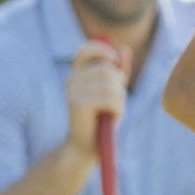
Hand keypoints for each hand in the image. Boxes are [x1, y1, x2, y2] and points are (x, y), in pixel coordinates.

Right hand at [63, 38, 128, 160]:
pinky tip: (110, 118)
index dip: (102, 49)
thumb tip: (124, 48)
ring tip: (110, 111)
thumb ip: (119, 69)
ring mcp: (72, 91)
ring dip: (119, 100)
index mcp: (76, 74)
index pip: (85, 49)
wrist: (85, 147)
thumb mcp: (113, 90)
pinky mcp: (78, 104)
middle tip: (114, 102)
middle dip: (119, 85)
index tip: (114, 59)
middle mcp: (70, 79)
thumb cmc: (101, 117)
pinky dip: (118, 110)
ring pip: (111, 85)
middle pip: (107, 69)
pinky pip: (111, 99)